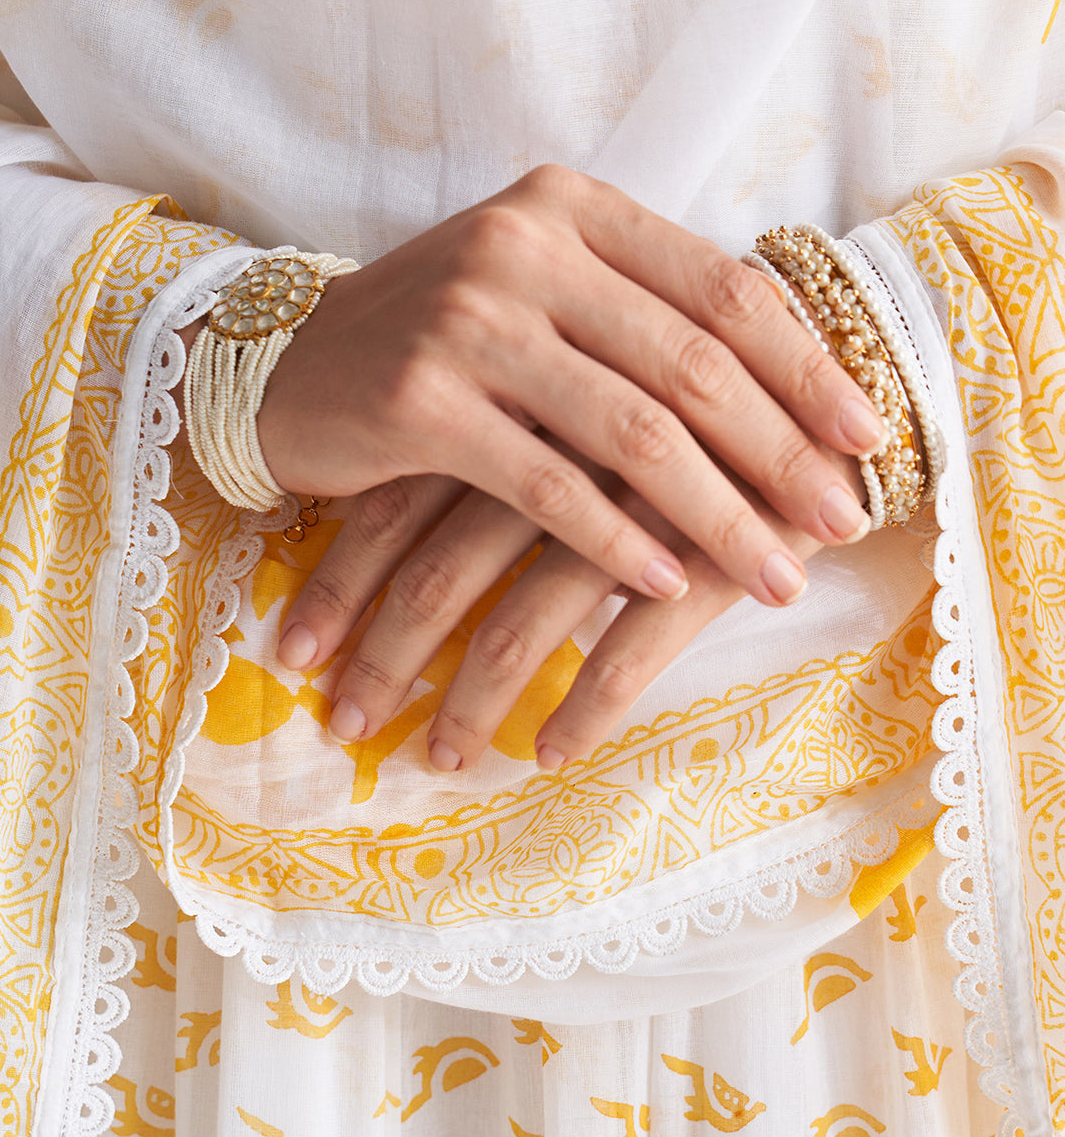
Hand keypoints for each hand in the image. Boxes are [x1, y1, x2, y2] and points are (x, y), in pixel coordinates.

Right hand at [257, 165, 881, 627]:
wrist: (286, 364)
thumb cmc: (439, 345)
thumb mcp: (542, 299)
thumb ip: (641, 322)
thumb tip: (784, 402)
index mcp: (574, 211)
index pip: (724, 290)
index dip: (807, 369)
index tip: (866, 439)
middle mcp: (526, 247)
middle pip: (695, 365)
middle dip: (782, 457)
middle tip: (841, 524)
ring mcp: (471, 321)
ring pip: (632, 432)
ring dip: (718, 515)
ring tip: (775, 576)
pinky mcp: (422, 401)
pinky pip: (548, 485)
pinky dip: (617, 541)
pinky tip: (668, 586)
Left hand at [275, 446, 865, 768]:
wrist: (841, 376)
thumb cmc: (694, 394)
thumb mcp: (586, 396)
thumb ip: (506, 440)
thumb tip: (404, 523)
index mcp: (515, 402)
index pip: (396, 500)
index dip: (340, 580)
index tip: (295, 654)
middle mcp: (556, 450)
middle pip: (439, 572)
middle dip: (383, 660)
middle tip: (345, 726)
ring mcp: (628, 506)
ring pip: (517, 624)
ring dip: (469, 704)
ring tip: (438, 760)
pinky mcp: (703, 553)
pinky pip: (627, 651)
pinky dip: (583, 708)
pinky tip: (547, 755)